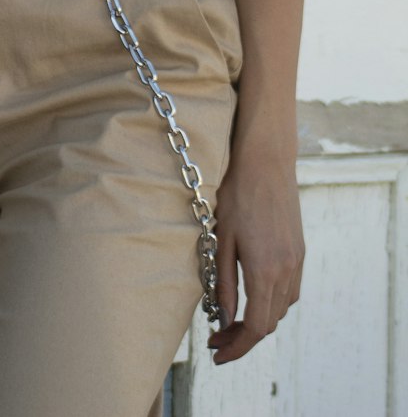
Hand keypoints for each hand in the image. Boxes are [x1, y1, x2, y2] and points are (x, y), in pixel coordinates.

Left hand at [207, 147, 303, 363]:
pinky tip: (252, 295)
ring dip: (258, 320)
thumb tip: (224, 319)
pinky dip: (271, 302)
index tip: (217, 353)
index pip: (257, 327)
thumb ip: (225, 284)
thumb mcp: (222, 240)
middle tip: (216, 337)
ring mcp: (297, 261)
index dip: (237, 346)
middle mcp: (287, 271)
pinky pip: (289, 291)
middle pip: (270, 322)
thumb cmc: (236, 195)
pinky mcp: (299, 251)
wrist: (266, 162)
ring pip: (281, 308)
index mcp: (265, 271)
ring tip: (230, 318)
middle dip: (243, 337)